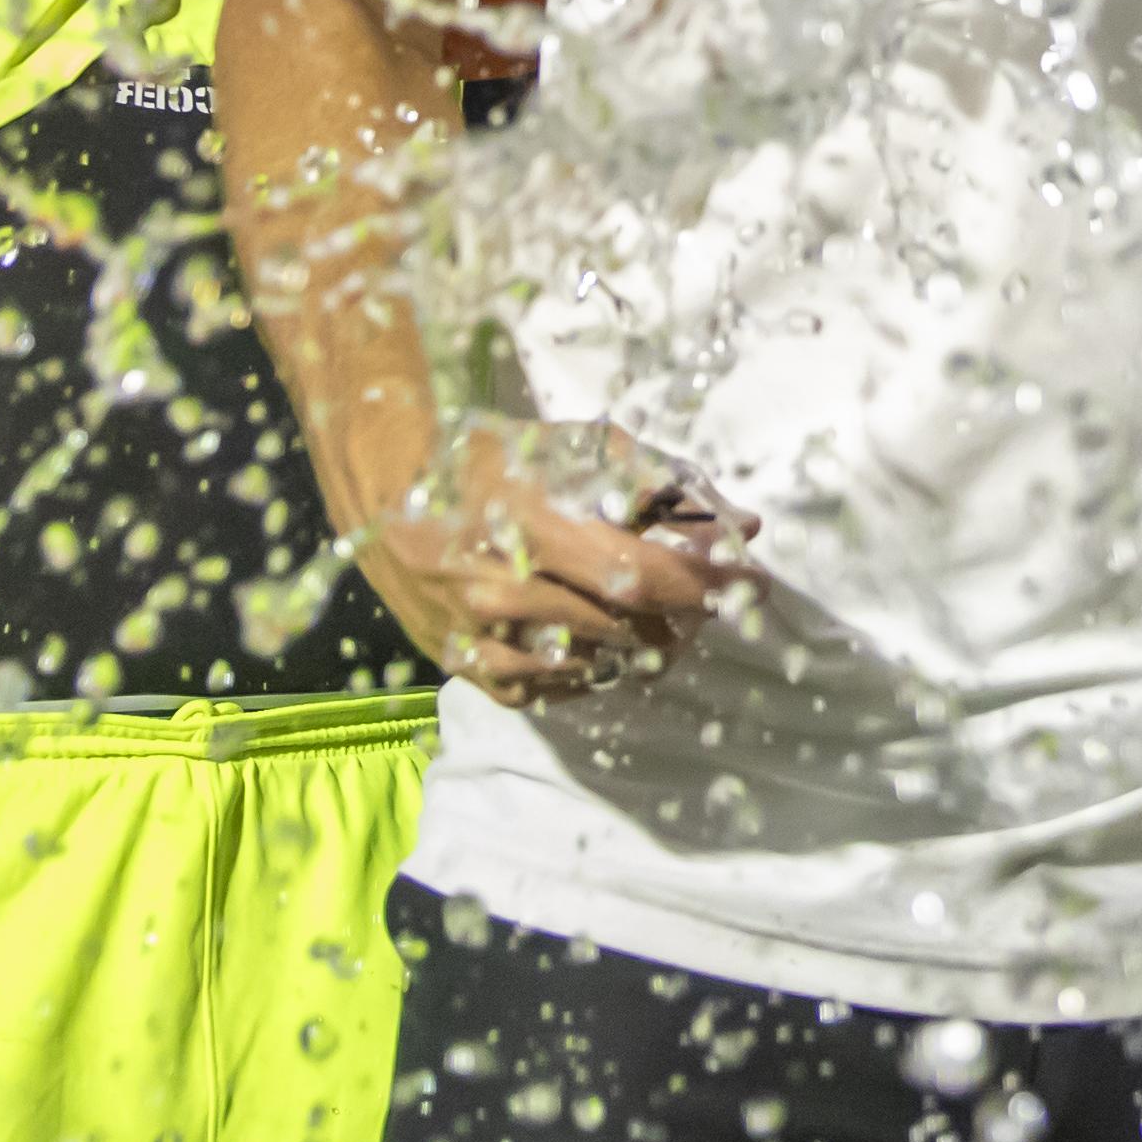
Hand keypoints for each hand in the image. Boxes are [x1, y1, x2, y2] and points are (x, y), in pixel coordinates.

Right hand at [332, 409, 750, 707]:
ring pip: (593, 667)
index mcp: (537, 530)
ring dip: (640, 646)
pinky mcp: (467, 666)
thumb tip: (742, 523)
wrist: (390, 490)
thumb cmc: (497, 460)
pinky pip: (549, 691)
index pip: (645, 578)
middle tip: (704, 599)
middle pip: (626, 628)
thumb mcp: (580, 451)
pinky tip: (600, 642)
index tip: (751, 582)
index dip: (707, 587)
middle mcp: (506, 593)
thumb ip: (663, 486)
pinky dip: (588, 672)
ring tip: (654, 617)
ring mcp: (483, 637)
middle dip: (683, 618)